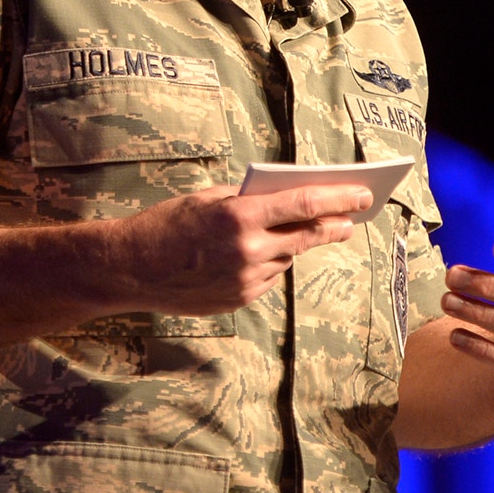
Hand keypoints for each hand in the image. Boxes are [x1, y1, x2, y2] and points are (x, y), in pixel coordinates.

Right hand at [123, 182, 372, 315]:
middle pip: (307, 236)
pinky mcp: (240, 299)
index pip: (302, 204)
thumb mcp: (205, 199)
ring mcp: (246, 278)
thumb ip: (245, 201)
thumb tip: (282, 202)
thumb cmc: (166, 224)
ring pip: (286, 257)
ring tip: (289, 232)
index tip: (361, 193)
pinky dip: (267, 263)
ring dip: (291, 243)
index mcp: (239, 215)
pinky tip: (252, 255)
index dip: (337, 198)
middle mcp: (248, 249)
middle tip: (352, 217)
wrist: (132, 268)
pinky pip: (267, 277)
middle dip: (335, 224)